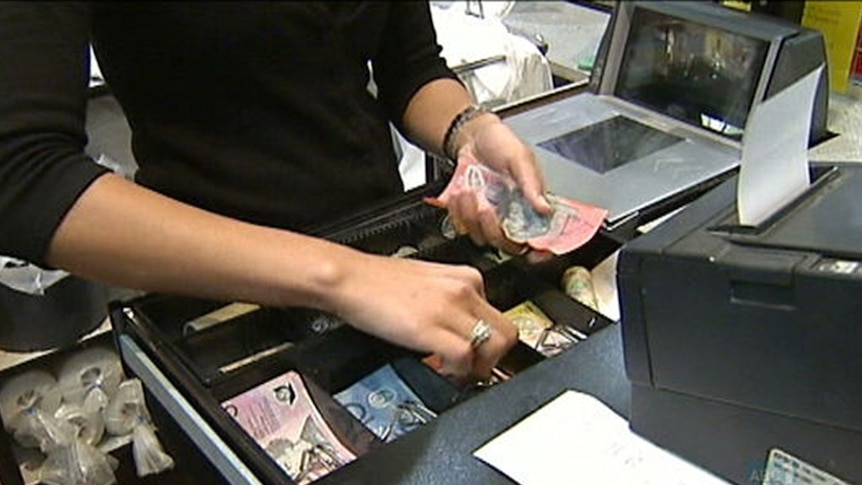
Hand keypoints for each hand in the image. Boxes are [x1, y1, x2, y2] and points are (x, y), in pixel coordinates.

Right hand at [328, 251, 517, 380]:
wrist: (349, 277)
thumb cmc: (378, 282)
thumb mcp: (429, 281)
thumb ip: (452, 300)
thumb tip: (462, 327)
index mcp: (466, 277)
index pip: (499, 316)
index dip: (488, 342)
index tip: (476, 353)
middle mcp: (464, 289)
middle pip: (506, 333)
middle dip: (493, 358)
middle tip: (472, 369)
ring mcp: (449, 307)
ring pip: (494, 346)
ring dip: (478, 367)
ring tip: (456, 371)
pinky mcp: (430, 327)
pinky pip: (465, 357)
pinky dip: (457, 371)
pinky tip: (440, 368)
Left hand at [446, 115, 553, 262]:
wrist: (472, 135)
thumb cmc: (501, 144)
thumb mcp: (520, 158)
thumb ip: (531, 184)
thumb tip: (545, 208)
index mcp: (529, 205)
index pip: (540, 238)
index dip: (540, 251)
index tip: (536, 254)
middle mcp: (510, 216)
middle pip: (507, 245)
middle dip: (493, 229)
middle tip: (487, 208)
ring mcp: (488, 217)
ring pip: (481, 237)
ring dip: (471, 217)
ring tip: (468, 192)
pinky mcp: (468, 214)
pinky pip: (461, 226)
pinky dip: (456, 212)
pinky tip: (458, 194)